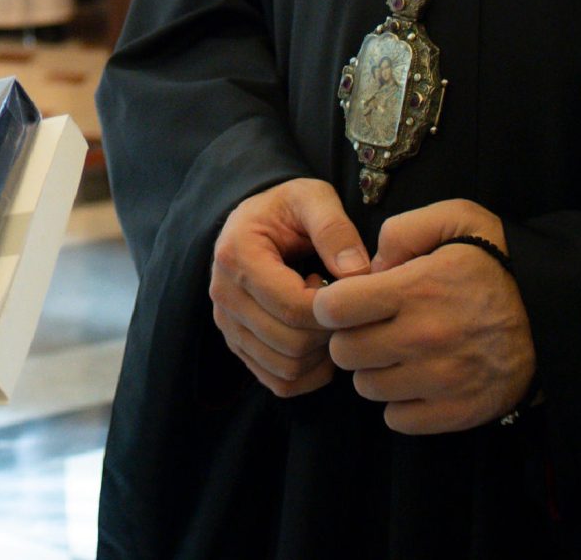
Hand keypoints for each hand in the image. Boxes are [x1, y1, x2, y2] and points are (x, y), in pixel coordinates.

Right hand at [209, 178, 370, 397]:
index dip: (333, 310)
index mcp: (237, 255)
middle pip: (290, 343)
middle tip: (343, 305)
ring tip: (326, 317)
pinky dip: (309, 373)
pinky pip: (279, 382)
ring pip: (286, 368)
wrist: (256, 220)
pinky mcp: (237, 345)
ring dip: (321, 354)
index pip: (292, 307)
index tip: (350, 289)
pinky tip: (319, 339)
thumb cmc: (287, 207)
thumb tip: (358, 273)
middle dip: (330, 332)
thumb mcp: (313, 198)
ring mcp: (226, 324)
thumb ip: (335, 228)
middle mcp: (223, 295)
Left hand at [312, 199, 534, 433]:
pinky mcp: (457, 412)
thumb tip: (370, 266)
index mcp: (418, 289)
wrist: (559, 317)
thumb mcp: (459, 220)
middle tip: (374, 328)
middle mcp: (424, 338)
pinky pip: (397, 419)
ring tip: (399, 353)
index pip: (334, 308)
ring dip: (375, 371)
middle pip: (344, 352)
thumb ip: (404, 229)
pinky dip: (401, 403)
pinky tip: (417, 380)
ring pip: (367, 387)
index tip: (348, 302)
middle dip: (351, 337)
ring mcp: (441, 380)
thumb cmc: (500, 265)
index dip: (332, 304)